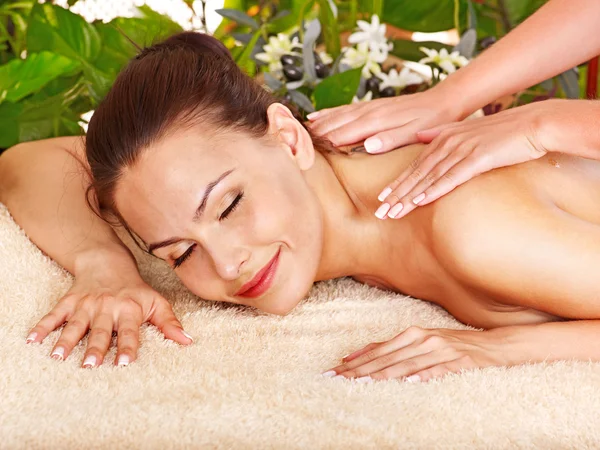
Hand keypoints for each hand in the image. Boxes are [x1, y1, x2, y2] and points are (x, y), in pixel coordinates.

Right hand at [25, 252, 191, 367]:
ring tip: (57, 357)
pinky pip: (54, 314)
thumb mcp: (156, 302)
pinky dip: (42, 326)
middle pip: (100, 331)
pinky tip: (31, 340)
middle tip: (90, 366)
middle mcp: (107, 307)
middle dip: (95, 348)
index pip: (130, 331)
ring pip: (75, 324)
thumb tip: (189, 341)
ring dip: (66, 341)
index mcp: (129, 309)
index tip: (124, 363)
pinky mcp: (69, 301)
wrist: (108, 262)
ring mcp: (86, 304)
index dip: (127, 346)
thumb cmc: (135, 289)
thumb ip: (170, 323)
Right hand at [307, 88, 459, 151]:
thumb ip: (390, 139)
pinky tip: (317, 116)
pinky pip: (344, 108)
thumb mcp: (413, 133)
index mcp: (375, 122)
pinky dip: (328, 112)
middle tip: (292, 143)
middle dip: (314, 134)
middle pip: (334, 124)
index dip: (324, 144)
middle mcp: (368, 112)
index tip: (305, 152)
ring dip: (318, 123)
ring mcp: (368, 107)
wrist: (442, 101)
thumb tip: (368, 145)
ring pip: (336, 115)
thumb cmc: (429, 121)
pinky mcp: (372, 105)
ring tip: (298, 131)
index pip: (343, 134)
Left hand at [322, 326, 507, 382]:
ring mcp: (441, 350)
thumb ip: (389, 348)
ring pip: (406, 365)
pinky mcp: (460, 362)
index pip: (377, 351)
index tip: (333, 373)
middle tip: (336, 381)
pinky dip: (422, 376)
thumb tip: (355, 356)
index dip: (354, 363)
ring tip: (361, 384)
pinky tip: (408, 382)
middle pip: (386, 359)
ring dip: (382, 375)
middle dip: (358, 371)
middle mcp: (423, 339)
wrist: (495, 346)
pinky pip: (438, 371)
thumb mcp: (420, 341)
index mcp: (412, 334)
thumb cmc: (453, 345)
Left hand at [376, 102, 548, 219]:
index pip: (415, 165)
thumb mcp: (467, 131)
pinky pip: (451, 178)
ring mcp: (461, 150)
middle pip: (417, 173)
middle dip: (397, 194)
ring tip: (393, 213)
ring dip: (409, 197)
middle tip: (380, 212)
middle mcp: (447, 143)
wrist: (533, 124)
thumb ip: (442, 134)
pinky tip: (420, 201)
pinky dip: (434, 190)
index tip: (382, 198)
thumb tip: (421, 136)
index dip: (398, 183)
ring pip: (429, 178)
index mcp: (443, 138)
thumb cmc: (502, 132)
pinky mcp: (477, 158)